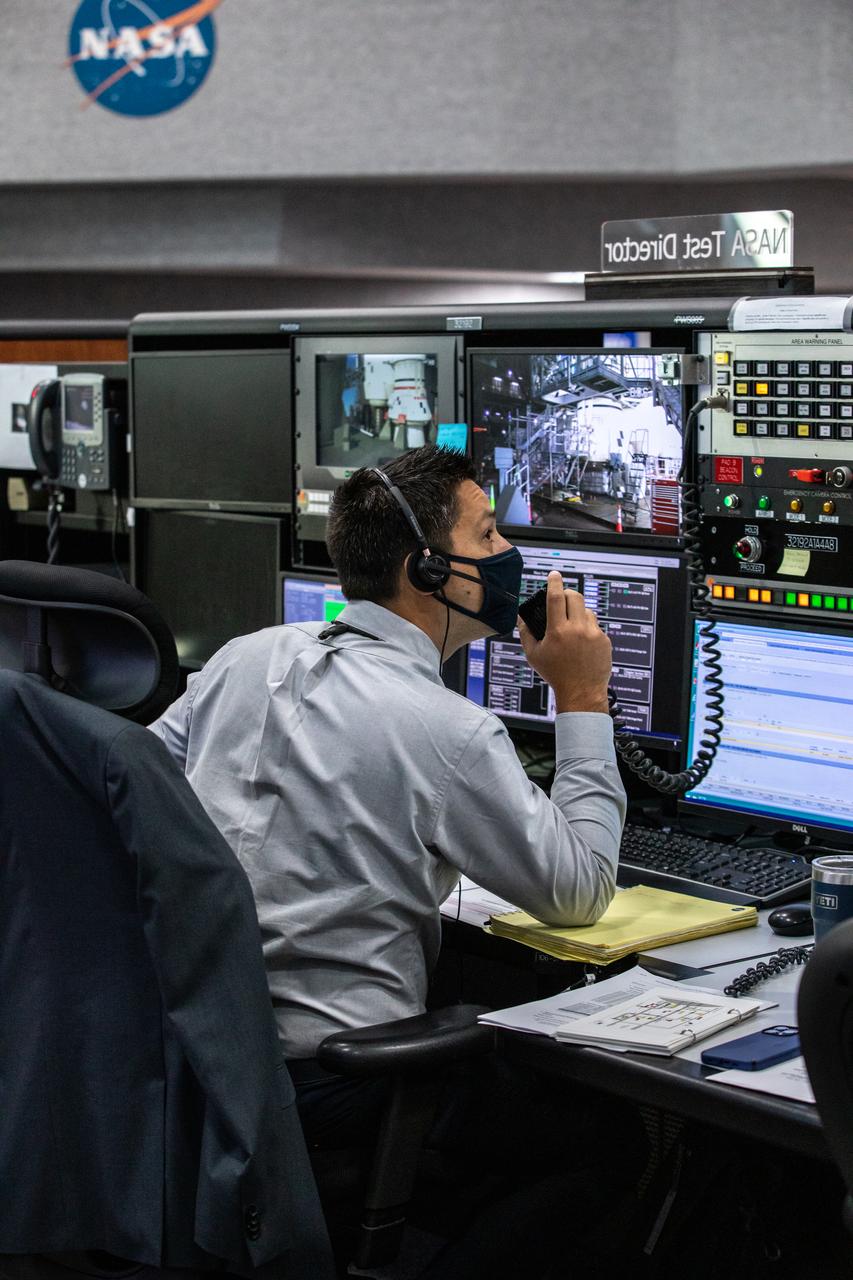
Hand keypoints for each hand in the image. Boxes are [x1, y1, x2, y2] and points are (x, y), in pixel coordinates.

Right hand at [517, 572, 611, 713]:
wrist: (582, 692)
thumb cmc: (556, 675)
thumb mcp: (534, 655)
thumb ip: (525, 633)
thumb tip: (521, 617)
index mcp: (558, 631)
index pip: (556, 597)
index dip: (554, 582)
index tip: (554, 574)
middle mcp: (577, 630)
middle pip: (575, 597)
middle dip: (567, 593)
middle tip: (562, 599)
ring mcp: (593, 634)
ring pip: (587, 610)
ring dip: (578, 613)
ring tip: (572, 628)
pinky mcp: (604, 640)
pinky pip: (595, 626)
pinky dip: (587, 628)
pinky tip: (582, 643)